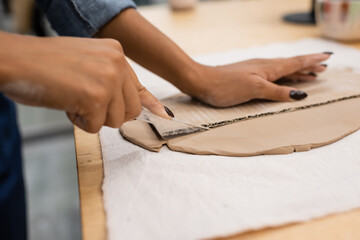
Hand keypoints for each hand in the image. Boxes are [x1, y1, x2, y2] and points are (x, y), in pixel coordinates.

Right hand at [0, 32, 171, 132]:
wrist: (15, 60)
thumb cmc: (45, 65)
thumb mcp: (87, 65)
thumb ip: (111, 81)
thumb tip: (140, 106)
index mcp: (115, 52)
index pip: (139, 86)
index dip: (150, 104)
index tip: (164, 115)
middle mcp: (117, 63)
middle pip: (131, 110)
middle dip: (108, 114)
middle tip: (84, 102)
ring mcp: (108, 79)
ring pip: (116, 120)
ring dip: (92, 117)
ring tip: (71, 97)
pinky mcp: (96, 96)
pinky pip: (95, 126)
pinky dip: (79, 122)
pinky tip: (65, 103)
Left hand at [189, 53, 331, 106]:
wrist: (202, 82)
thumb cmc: (226, 86)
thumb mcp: (254, 89)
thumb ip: (277, 91)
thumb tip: (300, 94)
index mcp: (268, 68)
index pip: (295, 63)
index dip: (311, 62)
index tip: (326, 59)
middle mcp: (263, 67)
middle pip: (291, 65)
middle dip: (308, 67)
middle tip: (323, 68)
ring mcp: (255, 71)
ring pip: (282, 70)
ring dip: (297, 71)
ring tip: (310, 74)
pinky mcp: (247, 77)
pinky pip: (272, 76)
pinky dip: (282, 78)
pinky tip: (281, 80)